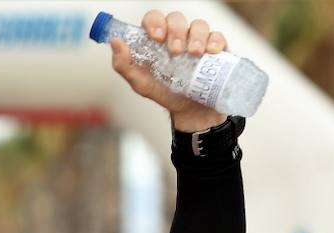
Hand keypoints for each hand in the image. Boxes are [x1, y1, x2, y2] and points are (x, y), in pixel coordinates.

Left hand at [109, 9, 227, 132]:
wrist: (190, 113)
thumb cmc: (164, 94)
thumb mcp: (140, 84)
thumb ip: (124, 65)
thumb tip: (115, 42)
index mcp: (157, 41)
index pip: (154, 19)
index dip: (155, 22)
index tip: (156, 36)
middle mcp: (177, 37)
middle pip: (177, 19)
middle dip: (175, 31)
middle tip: (175, 50)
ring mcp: (197, 41)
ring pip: (198, 25)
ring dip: (195, 36)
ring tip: (192, 54)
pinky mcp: (216, 50)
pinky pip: (218, 36)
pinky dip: (214, 41)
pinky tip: (210, 52)